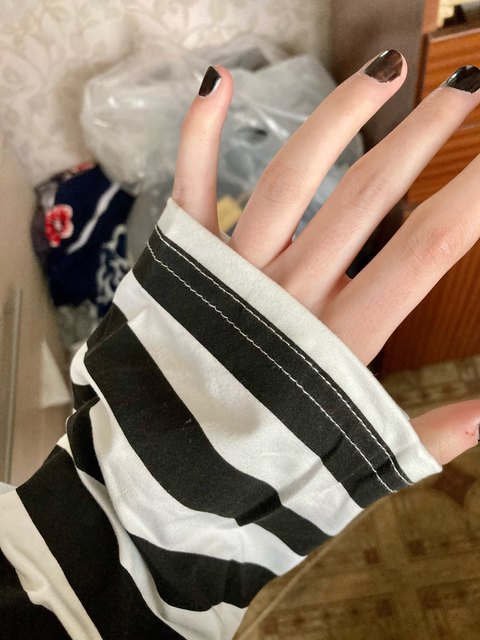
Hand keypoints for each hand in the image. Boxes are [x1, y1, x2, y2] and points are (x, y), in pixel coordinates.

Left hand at [171, 52, 479, 465]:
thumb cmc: (262, 475)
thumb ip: (424, 438)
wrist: (163, 485)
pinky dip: (199, 136)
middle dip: (426, 135)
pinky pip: (191, 190)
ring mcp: (234, 275)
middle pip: (369, 194)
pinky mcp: (186, 267)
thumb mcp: (353, 464)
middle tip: (469, 88)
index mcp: (342, 341)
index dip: (473, 192)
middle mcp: (290, 294)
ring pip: (294, 177)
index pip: (425, 248)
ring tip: (387, 72)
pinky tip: (219, 82)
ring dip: (342, 117)